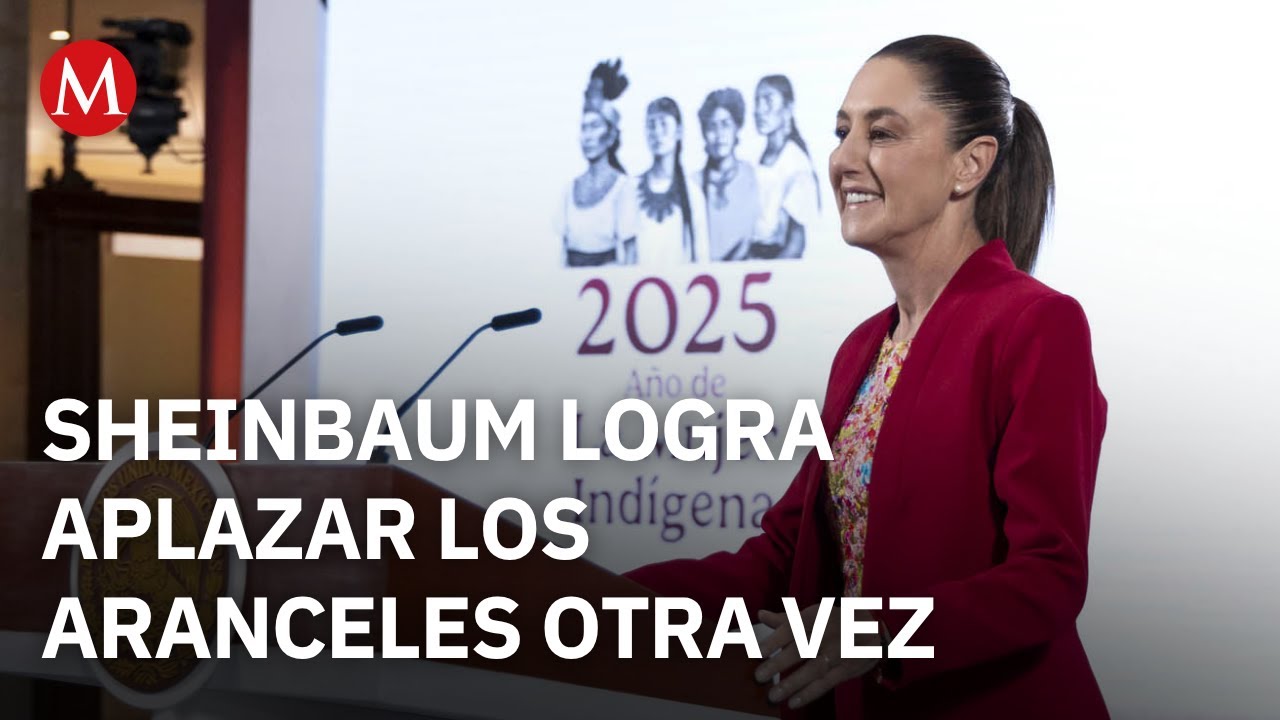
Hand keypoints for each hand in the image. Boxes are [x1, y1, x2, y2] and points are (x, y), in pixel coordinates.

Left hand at [754, 605, 880, 708]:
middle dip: (778, 664)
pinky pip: (826, 683)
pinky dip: (810, 693)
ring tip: (773, 695)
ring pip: (813, 670)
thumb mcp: (812, 615)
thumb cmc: (833, 621)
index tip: (756, 652)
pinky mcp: (846, 669)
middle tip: (759, 676)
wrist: (872, 628)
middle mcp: (824, 635)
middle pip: (800, 650)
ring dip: (792, 684)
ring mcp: (836, 653)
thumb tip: (760, 615)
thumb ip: (785, 619)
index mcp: (813, 618)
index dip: (774, 641)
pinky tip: (793, 702)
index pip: (790, 629)